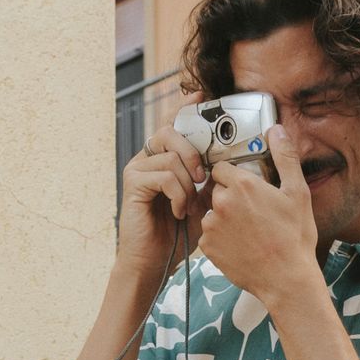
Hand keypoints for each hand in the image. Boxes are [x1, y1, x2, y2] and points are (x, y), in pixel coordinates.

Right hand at [115, 110, 213, 280]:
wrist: (154, 263)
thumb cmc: (175, 236)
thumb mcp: (200, 204)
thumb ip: (209, 183)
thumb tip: (226, 164)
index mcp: (163, 159)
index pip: (175, 125)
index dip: (188, 109)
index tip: (203, 97)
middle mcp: (147, 159)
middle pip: (171, 131)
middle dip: (193, 152)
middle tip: (203, 177)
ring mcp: (138, 169)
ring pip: (171, 155)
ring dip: (188, 183)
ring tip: (188, 206)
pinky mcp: (133, 182)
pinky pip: (164, 174)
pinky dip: (177, 194)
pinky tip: (178, 211)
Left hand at [196, 123, 321, 310]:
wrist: (286, 280)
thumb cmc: (295, 238)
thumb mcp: (297, 193)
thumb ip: (285, 157)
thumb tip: (277, 129)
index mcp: (242, 184)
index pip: (220, 168)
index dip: (232, 177)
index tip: (244, 188)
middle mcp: (221, 202)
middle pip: (214, 190)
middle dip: (227, 197)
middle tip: (249, 214)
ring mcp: (211, 227)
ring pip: (210, 213)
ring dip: (221, 218)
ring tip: (246, 232)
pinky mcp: (207, 248)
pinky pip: (208, 236)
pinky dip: (219, 240)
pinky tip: (239, 246)